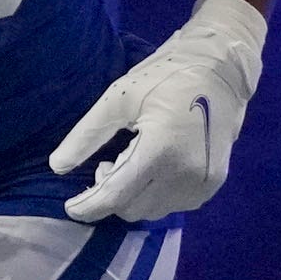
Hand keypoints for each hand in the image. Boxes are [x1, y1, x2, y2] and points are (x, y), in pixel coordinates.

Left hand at [49, 0, 266, 223]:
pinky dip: (155, 195)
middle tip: (106, 164)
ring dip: (133, 197)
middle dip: (111, 196)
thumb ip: (87, 135)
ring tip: (130, 163)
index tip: (70, 207)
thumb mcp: (119, 98)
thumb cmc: (167, 75)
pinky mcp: (212, 184)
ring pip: (153, 211)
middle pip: (133, 209)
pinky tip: (153, 168)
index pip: (116, 195)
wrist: (223, 67)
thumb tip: (57, 166)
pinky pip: (174, 205)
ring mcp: (202, 183)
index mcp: (160, 150)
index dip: (89, 206)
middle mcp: (184, 174)